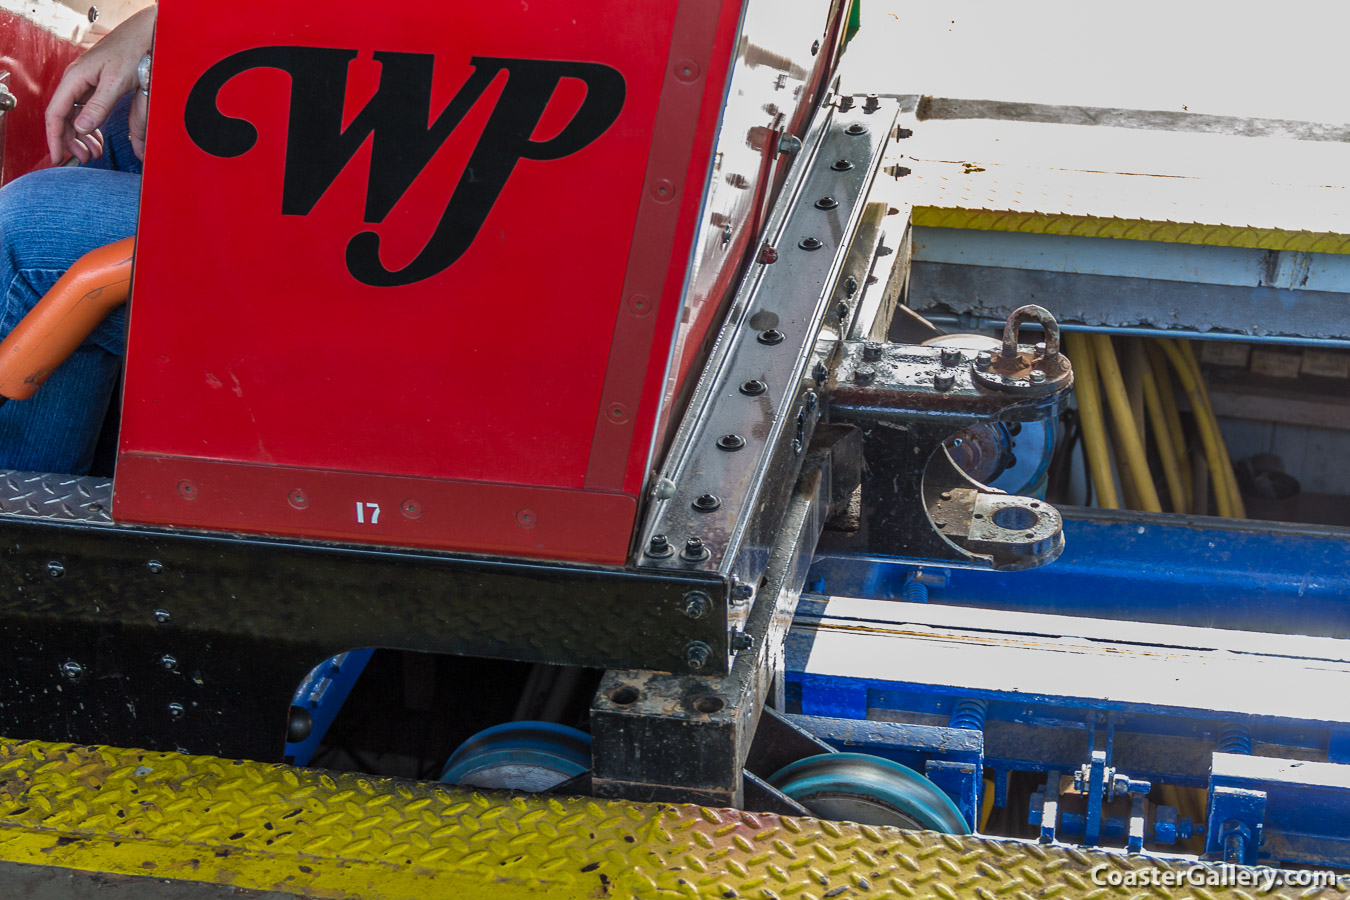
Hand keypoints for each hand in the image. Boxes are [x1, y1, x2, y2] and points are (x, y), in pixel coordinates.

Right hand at [44, 6, 155, 164]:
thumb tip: (81, 127)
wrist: (145, 36)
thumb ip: (99, 106)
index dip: (54, 138)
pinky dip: (91, 128)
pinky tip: (98, 140)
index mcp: (75, 78)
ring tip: (94, 153)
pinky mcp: (96, 86)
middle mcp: (76, 81)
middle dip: (70, 141)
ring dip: (82, 137)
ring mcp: (85, 83)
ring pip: (75, 116)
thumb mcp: (116, 82)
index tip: (57, 157)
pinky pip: (86, 111)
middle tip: (84, 159)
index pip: (55, 113)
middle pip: (63, 118)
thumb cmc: (131, 51)